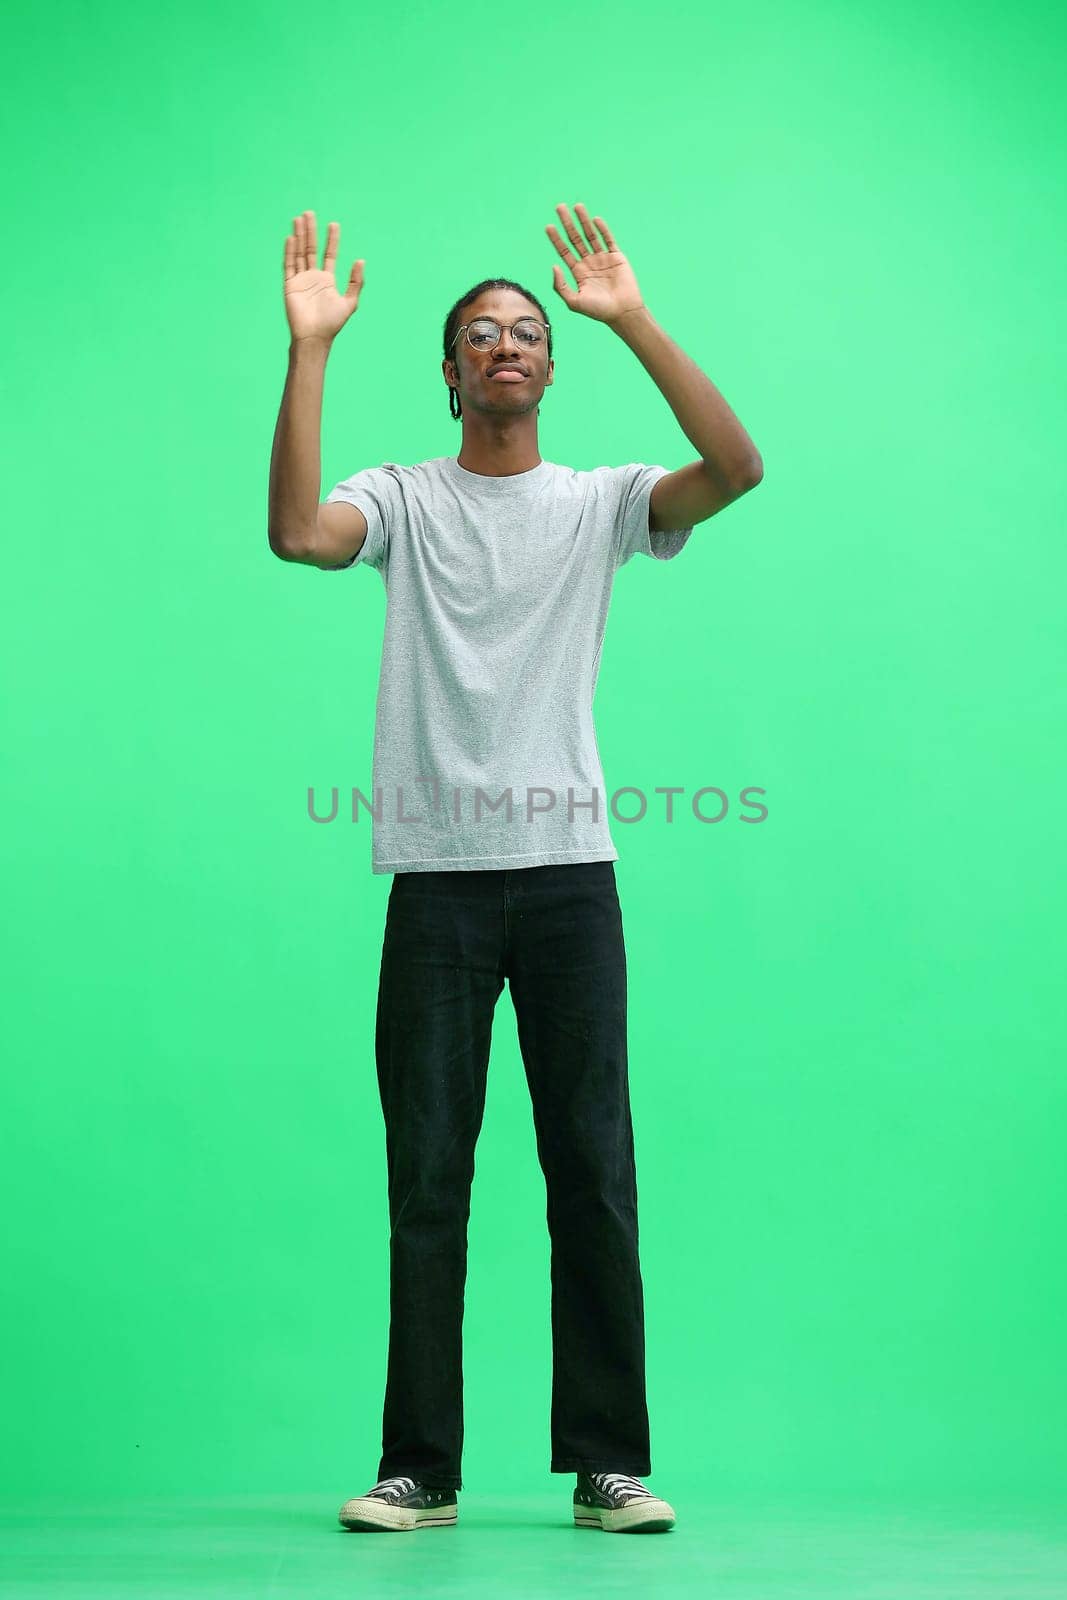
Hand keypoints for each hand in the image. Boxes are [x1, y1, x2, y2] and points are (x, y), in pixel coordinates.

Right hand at [283, 210, 364, 344]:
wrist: (314, 337)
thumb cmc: (332, 324)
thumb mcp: (350, 303)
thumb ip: (356, 283)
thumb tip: (361, 260)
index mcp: (327, 280)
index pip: (329, 254)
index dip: (332, 240)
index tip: (334, 224)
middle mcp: (313, 277)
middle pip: (311, 249)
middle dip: (311, 231)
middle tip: (310, 213)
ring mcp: (300, 280)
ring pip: (299, 253)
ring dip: (299, 236)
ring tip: (299, 219)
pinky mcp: (290, 285)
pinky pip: (289, 265)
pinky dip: (290, 251)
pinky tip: (291, 238)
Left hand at [545, 202, 644, 326]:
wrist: (622, 312)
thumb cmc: (598, 311)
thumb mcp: (574, 302)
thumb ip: (561, 286)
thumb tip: (553, 266)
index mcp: (578, 273)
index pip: (564, 252)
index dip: (556, 239)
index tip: (548, 226)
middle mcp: (589, 263)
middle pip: (575, 239)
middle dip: (567, 223)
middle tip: (559, 207)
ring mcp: (603, 259)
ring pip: (591, 235)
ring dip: (583, 221)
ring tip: (577, 206)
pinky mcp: (616, 257)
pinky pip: (608, 240)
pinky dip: (603, 229)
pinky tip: (595, 220)